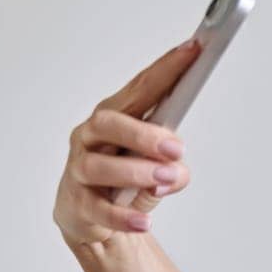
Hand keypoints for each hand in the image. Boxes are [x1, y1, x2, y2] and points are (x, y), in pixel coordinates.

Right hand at [53, 39, 200, 248]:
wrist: (90, 218)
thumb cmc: (126, 181)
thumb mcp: (158, 171)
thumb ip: (173, 168)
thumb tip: (174, 172)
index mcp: (116, 117)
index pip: (141, 88)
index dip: (166, 69)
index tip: (193, 51)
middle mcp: (91, 137)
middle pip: (109, 123)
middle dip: (144, 133)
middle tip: (175, 148)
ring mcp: (80, 170)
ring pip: (100, 166)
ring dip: (136, 172)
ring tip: (164, 181)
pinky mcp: (78, 204)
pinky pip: (99, 209)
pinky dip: (123, 216)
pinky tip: (144, 220)